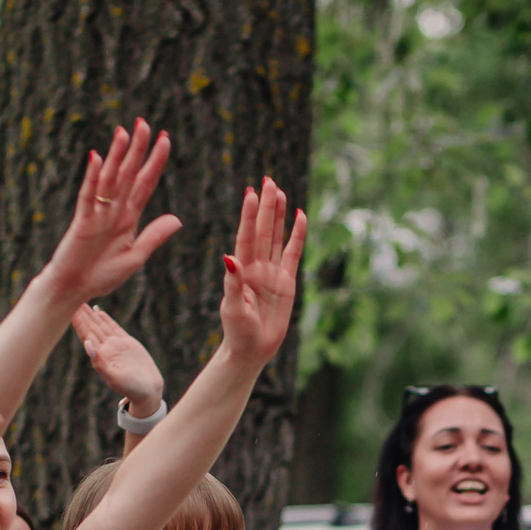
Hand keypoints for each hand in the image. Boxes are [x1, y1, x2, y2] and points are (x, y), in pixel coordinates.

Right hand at [38, 120, 182, 304]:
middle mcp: (114, 210)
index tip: (165, 139)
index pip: (145, 184)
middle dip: (137, 149)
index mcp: (129, 218)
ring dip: (116, 156)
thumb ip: (154, 236)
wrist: (75, 288)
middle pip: (128, 174)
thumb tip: (178, 219)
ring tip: (124, 132)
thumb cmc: (102, 274)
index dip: (155, 162)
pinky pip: (88, 196)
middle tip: (144, 123)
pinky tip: (98, 158)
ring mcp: (97, 213)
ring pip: (109, 179)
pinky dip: (93, 178)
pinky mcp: (82, 222)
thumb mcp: (135, 256)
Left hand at [71, 304, 165, 412]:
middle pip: (91, 327)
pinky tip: (98, 311)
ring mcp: (116, 345)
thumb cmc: (131, 388)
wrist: (148, 390)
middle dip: (81, 314)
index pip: (86, 335)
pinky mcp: (128, 343)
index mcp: (100, 356)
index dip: (78, 322)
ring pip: (100, 325)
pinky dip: (106, 319)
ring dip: (90, 314)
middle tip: (71, 296)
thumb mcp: (115, 378)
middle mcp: (106, 349)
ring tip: (82, 302)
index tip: (70, 308)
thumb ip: (100, 362)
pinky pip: (114, 328)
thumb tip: (87, 344)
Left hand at [217, 175, 307, 365]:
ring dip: (278, 214)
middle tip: (267, 180)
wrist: (252, 349)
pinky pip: (293, 253)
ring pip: (276, 236)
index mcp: (241, 270)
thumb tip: (230, 258)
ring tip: (279, 191)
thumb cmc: (238, 331)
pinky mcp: (286, 281)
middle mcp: (256, 266)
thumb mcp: (232, 308)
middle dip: (265, 206)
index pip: (246, 236)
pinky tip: (300, 216)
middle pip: (262, 230)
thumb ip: (232, 283)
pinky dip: (297, 236)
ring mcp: (271, 272)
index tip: (251, 194)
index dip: (249, 215)